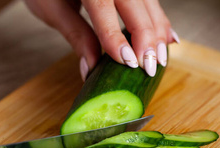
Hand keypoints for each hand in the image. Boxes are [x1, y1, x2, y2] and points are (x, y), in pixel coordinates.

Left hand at [24, 0, 177, 78]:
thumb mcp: (53, 11)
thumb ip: (76, 36)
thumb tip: (91, 69)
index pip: (103, 7)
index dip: (117, 36)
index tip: (128, 62)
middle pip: (136, 6)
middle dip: (146, 39)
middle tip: (149, 69)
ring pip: (149, 4)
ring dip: (158, 33)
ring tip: (160, 60)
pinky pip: (151, 3)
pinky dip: (159, 22)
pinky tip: (167, 40)